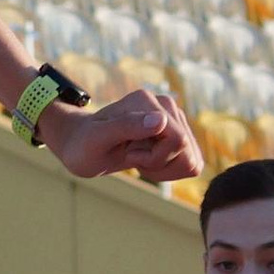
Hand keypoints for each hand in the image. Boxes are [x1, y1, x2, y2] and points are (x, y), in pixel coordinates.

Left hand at [39, 87, 201, 185]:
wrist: (82, 146)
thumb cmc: (84, 144)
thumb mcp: (97, 139)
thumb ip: (126, 126)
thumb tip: (160, 121)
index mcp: (147, 102)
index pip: (177, 140)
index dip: (153, 157)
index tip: (127, 152)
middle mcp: (166, 106)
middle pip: (187, 152)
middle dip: (158, 164)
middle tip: (130, 156)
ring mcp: (175, 120)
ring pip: (192, 160)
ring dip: (162, 168)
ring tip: (136, 157)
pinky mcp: (179, 135)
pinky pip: (192, 164)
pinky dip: (167, 171)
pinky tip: (146, 161)